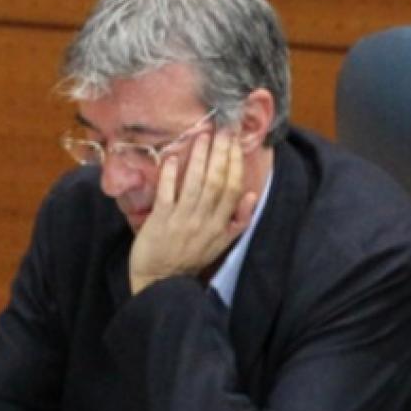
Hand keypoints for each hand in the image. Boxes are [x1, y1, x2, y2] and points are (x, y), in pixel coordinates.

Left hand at [128, 129, 259, 294]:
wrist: (160, 281)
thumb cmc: (190, 259)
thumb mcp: (221, 244)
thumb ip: (239, 220)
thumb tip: (251, 194)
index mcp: (220, 225)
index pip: (232, 188)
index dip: (235, 163)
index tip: (235, 141)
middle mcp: (204, 221)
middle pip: (216, 181)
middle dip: (220, 153)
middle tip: (222, 129)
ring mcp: (181, 220)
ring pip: (195, 184)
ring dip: (199, 158)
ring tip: (202, 136)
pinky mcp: (159, 222)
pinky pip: (167, 194)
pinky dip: (170, 176)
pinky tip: (171, 158)